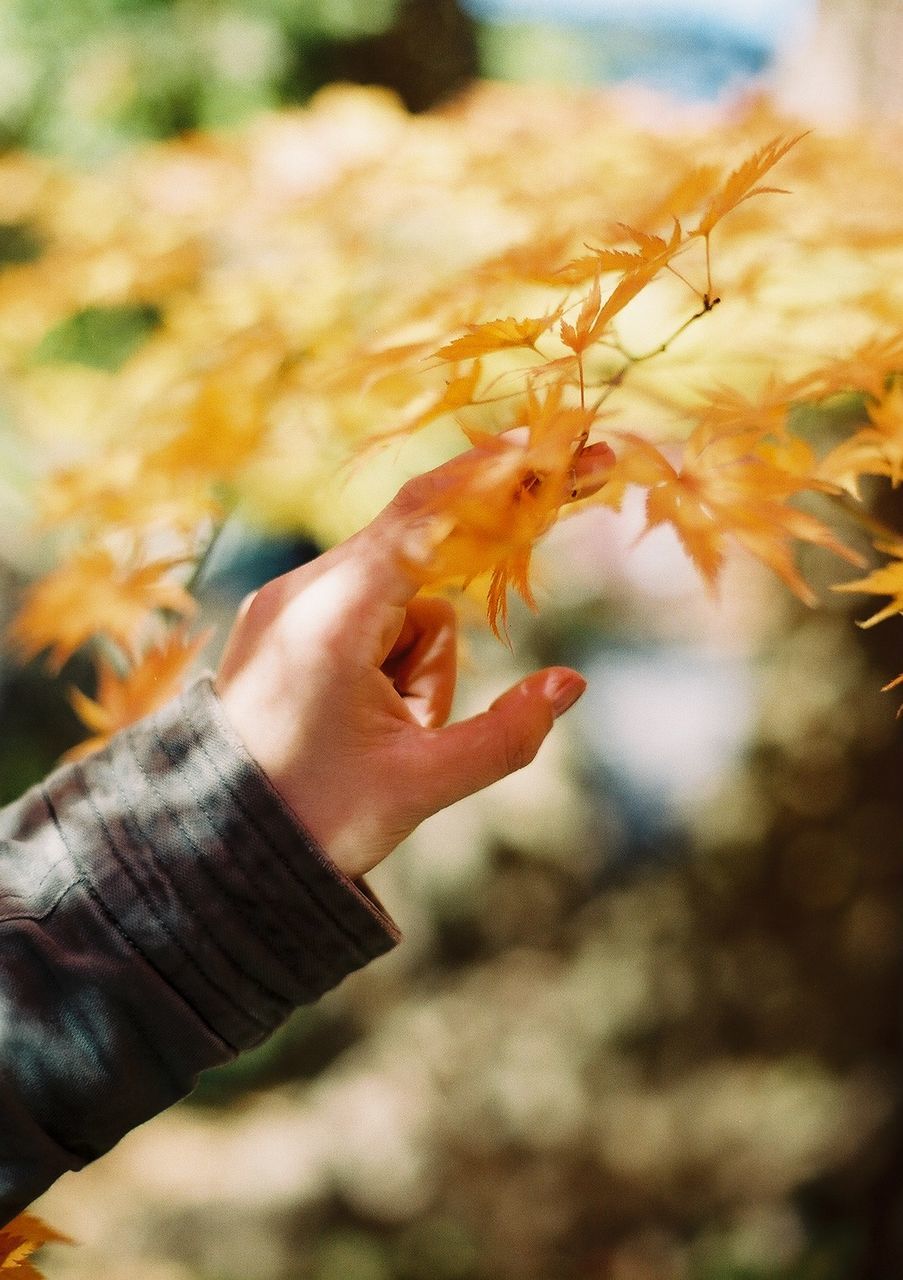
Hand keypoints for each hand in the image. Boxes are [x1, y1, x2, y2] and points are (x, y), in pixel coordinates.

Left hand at [214, 455, 600, 879]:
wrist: (211, 848)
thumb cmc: (312, 818)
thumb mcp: (418, 786)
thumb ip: (505, 736)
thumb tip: (572, 685)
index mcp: (331, 612)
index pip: (427, 514)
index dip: (501, 476)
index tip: (565, 448)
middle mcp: (306, 589)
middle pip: (421, 561)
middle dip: (456, 625)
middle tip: (501, 620)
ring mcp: (293, 603)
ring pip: (405, 603)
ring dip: (421, 664)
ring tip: (388, 737)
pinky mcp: (292, 624)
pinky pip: (373, 619)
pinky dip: (395, 663)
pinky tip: (369, 723)